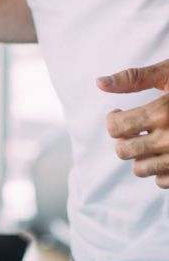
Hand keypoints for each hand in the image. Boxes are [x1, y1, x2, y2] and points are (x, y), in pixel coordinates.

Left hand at [98, 61, 168, 187]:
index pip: (116, 127)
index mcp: (162, 112)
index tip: (120, 113)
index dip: (113, 120)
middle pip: (123, 151)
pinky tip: (167, 153)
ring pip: (140, 170)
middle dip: (123, 139)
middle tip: (134, 128)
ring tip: (150, 140)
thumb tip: (99, 83)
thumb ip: (134, 78)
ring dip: (140, 156)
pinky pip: (162, 182)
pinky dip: (160, 170)